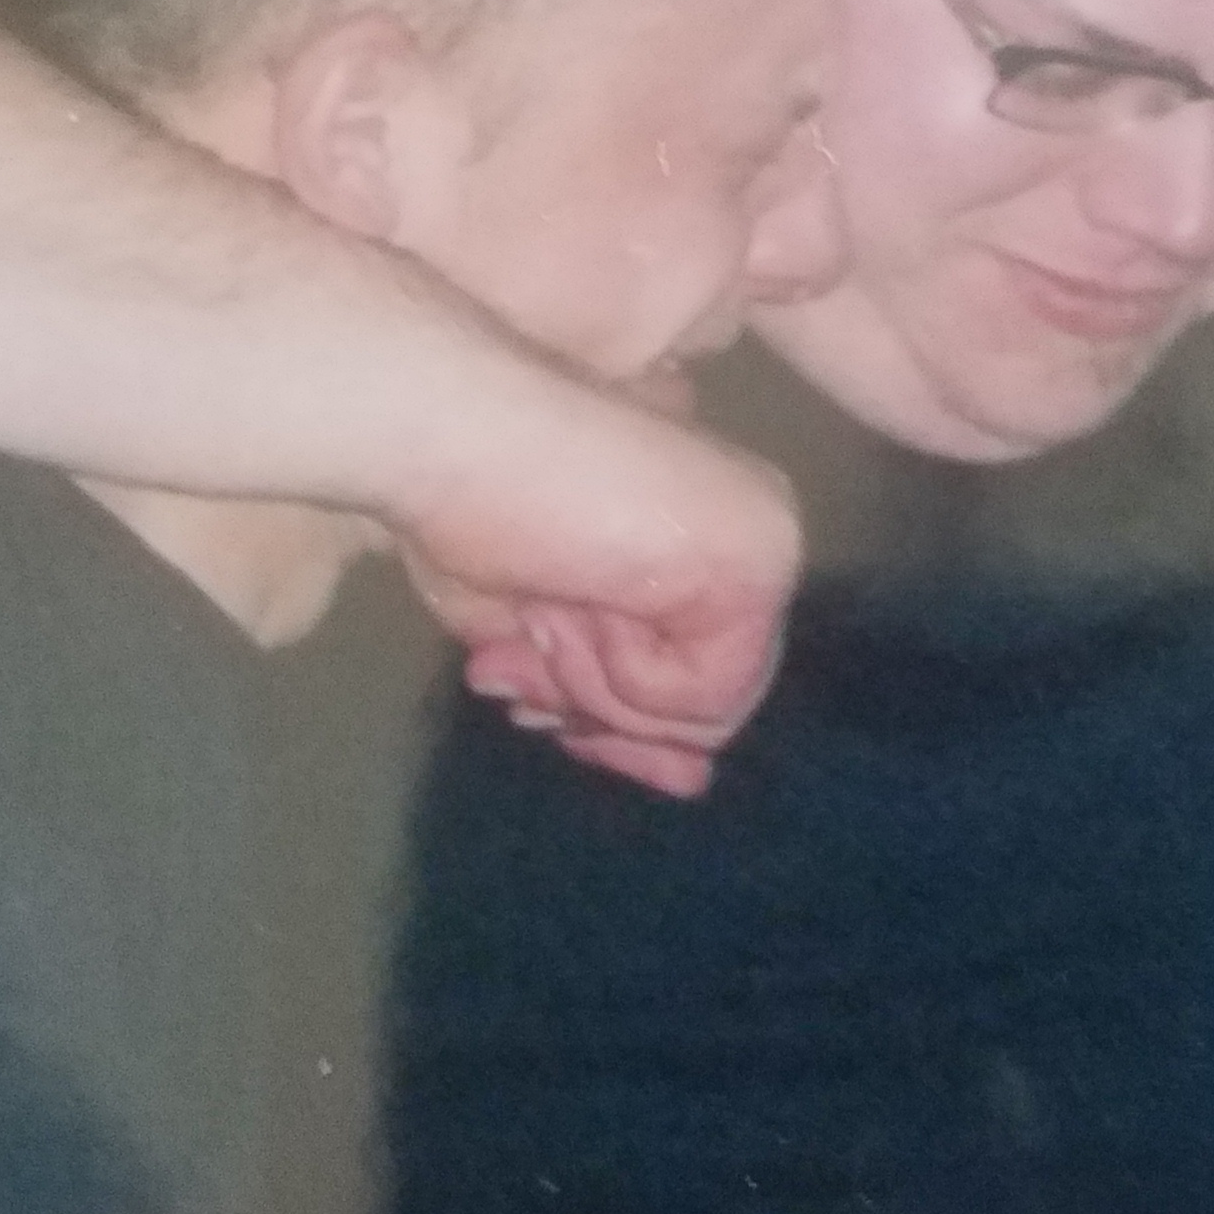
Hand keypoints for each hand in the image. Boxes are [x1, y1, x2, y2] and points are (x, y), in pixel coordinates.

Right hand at [386, 377, 801, 797]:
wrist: (447, 432)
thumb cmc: (472, 510)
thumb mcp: (548, 636)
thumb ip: (617, 701)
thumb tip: (694, 781)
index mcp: (713, 538)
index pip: (699, 684)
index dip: (605, 702)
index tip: (529, 673)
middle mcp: (756, 537)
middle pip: (702, 710)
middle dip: (595, 698)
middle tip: (530, 635)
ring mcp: (766, 547)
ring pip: (702, 715)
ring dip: (594, 683)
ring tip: (541, 607)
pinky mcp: (757, 567)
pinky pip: (701, 699)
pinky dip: (617, 677)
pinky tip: (571, 602)